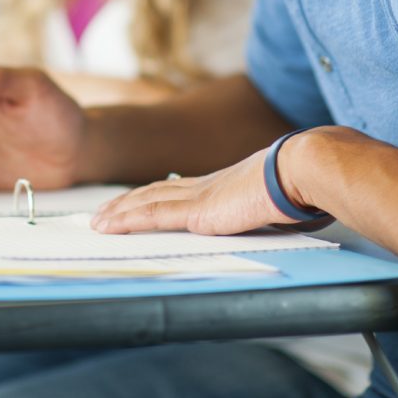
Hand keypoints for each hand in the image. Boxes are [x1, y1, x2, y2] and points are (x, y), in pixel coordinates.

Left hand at [90, 146, 294, 234]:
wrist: (299, 171)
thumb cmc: (298, 187)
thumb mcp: (277, 200)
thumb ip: (269, 208)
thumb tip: (284, 214)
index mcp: (221, 185)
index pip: (176, 189)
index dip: (151, 195)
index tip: (134, 201)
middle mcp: (204, 186)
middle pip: (154, 192)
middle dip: (125, 202)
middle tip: (103, 212)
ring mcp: (198, 196)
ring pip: (146, 202)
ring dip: (118, 212)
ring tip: (98, 222)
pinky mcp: (197, 211)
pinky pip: (152, 215)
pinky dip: (126, 220)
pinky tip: (109, 226)